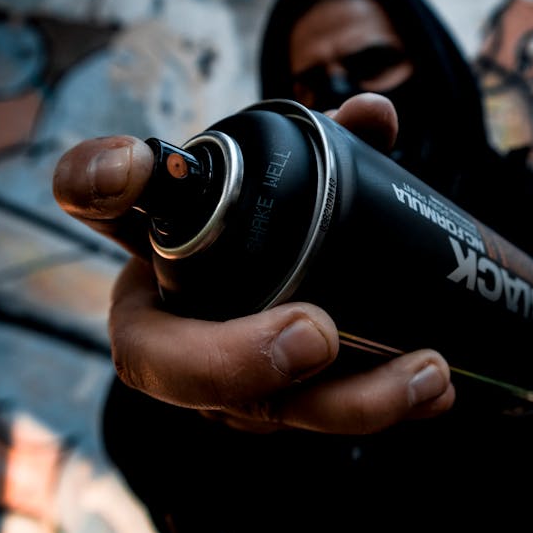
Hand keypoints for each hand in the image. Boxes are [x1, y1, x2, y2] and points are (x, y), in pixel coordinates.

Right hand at [53, 93, 454, 433]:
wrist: (257, 286)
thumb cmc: (258, 229)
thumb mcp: (277, 183)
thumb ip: (321, 146)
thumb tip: (376, 116)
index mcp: (150, 240)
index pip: (99, 204)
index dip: (97, 182)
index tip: (134, 164)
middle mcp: (167, 323)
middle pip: (168, 361)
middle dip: (238, 359)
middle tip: (318, 334)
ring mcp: (216, 381)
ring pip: (257, 410)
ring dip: (345, 401)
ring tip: (426, 372)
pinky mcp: (266, 410)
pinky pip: (311, 417)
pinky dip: (377, 405)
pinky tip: (436, 393)